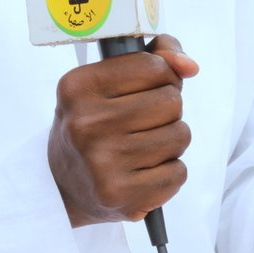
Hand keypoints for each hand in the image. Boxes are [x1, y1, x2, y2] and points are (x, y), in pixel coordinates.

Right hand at [48, 36, 199, 226]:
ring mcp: (102, 162)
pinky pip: (178, 172)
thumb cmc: (93, 126)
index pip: (152, 66)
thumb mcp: (105, 84)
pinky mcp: (120, 194)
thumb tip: (190, 65)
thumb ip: (152, 58)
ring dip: (170, 142)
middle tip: (141, 123)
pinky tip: (142, 173)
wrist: (63, 186)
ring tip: (141, 148)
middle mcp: (86, 123)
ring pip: (180, 136)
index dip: (162, 76)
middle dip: (166, 111)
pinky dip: (168, 172)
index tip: (148, 89)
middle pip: (171, 101)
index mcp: (77, 88)